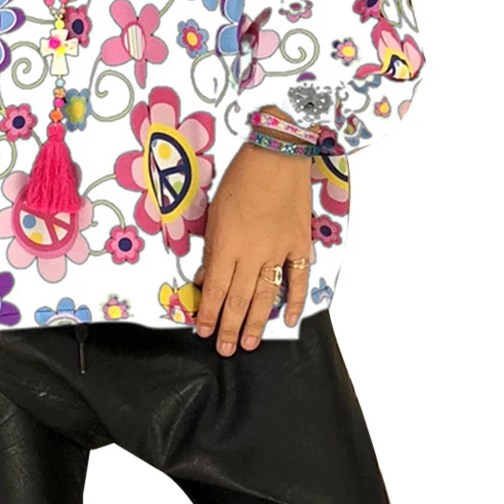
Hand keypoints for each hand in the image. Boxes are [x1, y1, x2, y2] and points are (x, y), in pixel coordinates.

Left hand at [193, 141, 311, 354]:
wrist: (276, 155)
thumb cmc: (239, 178)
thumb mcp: (214, 212)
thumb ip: (210, 248)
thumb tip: (206, 279)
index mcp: (227, 244)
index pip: (216, 289)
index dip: (209, 313)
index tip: (203, 331)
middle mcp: (253, 253)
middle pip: (240, 299)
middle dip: (230, 327)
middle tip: (225, 348)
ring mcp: (279, 250)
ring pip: (266, 296)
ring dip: (256, 322)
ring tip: (249, 343)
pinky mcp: (299, 244)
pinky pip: (298, 279)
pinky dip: (295, 301)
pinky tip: (288, 320)